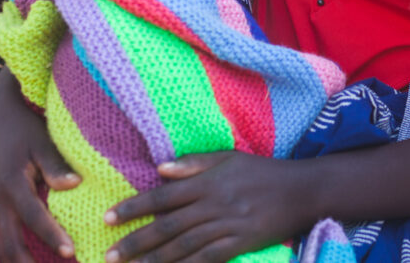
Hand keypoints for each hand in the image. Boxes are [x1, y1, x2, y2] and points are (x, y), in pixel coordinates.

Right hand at [0, 70, 79, 261]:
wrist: (0, 117)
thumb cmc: (26, 128)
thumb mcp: (43, 141)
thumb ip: (55, 165)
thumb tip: (73, 185)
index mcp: (12, 184)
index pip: (32, 217)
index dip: (51, 236)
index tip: (70, 252)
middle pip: (8, 244)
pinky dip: (10, 257)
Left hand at [106, 152, 319, 262]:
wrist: (302, 191)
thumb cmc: (262, 171)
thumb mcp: (229, 158)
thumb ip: (195, 163)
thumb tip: (160, 169)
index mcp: (208, 181)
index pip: (163, 196)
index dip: (134, 207)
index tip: (107, 218)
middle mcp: (214, 204)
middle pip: (168, 226)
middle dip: (135, 241)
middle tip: (108, 255)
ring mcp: (227, 226)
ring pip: (183, 247)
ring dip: (154, 261)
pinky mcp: (241, 244)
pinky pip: (208, 259)